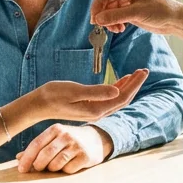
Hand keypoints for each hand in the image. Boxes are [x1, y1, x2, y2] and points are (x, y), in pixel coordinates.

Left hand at [16, 124, 112, 174]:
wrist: (96, 139)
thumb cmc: (69, 140)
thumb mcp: (54, 139)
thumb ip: (37, 147)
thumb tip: (18, 157)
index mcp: (55, 129)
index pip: (36, 144)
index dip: (27, 158)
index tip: (21, 169)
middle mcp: (66, 135)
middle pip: (45, 155)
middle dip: (38, 165)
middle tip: (38, 169)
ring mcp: (77, 145)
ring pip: (56, 164)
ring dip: (52, 169)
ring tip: (56, 165)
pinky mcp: (86, 156)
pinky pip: (68, 170)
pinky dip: (65, 171)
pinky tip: (70, 165)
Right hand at [30, 69, 148, 122]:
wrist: (38, 105)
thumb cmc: (53, 96)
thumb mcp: (74, 91)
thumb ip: (96, 92)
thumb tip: (116, 91)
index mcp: (96, 110)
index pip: (122, 97)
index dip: (134, 84)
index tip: (143, 71)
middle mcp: (98, 112)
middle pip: (123, 99)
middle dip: (135, 84)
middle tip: (144, 70)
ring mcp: (93, 110)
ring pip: (117, 98)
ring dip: (127, 86)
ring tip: (137, 73)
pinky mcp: (88, 106)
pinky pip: (108, 98)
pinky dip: (117, 88)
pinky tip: (122, 80)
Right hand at [90, 0, 182, 52]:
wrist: (174, 20)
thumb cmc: (160, 11)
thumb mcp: (136, 13)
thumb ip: (116, 16)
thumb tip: (97, 19)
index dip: (97, 5)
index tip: (94, 19)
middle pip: (106, 3)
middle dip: (103, 15)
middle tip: (102, 27)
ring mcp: (128, 3)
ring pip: (109, 11)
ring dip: (109, 21)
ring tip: (115, 30)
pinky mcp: (130, 12)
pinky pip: (116, 17)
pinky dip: (114, 24)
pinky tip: (120, 29)